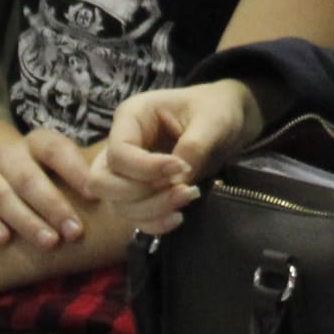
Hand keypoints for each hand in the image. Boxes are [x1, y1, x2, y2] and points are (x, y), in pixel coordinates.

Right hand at [0, 125, 106, 251]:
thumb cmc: (38, 172)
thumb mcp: (57, 164)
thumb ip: (82, 175)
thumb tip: (126, 196)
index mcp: (37, 142)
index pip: (56, 149)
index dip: (75, 170)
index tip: (96, 194)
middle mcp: (9, 155)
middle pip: (29, 178)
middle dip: (54, 206)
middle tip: (75, 232)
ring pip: (2, 196)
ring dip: (26, 220)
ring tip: (49, 242)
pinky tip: (2, 239)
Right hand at [95, 81, 260, 234]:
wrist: (230, 120)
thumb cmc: (217, 109)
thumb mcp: (211, 121)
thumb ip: (193, 148)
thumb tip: (177, 181)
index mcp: (132, 116)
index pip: (119, 153)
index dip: (145, 168)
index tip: (182, 169)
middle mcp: (122, 144)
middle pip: (103, 182)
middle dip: (139, 194)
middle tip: (181, 188)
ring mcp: (128, 171)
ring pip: (118, 204)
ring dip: (151, 210)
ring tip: (188, 197)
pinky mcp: (141, 192)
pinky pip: (134, 217)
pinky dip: (153, 223)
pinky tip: (178, 217)